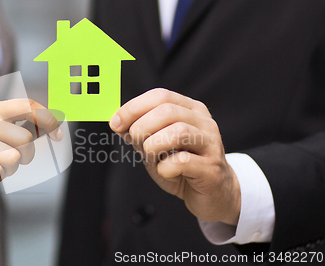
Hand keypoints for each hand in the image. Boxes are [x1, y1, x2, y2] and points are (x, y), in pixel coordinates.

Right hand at [0, 99, 61, 204]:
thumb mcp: (10, 137)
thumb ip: (32, 127)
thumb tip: (58, 119)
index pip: (28, 105)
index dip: (48, 120)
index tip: (57, 136)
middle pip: (25, 138)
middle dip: (26, 155)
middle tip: (12, 158)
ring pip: (13, 157)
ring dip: (10, 167)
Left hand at [109, 88, 240, 224]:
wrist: (214, 194)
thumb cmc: (183, 168)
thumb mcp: (157, 146)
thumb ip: (140, 133)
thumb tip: (117, 122)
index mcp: (190, 110)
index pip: (160, 96)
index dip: (133, 107)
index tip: (116, 123)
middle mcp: (204, 122)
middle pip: (167, 111)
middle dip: (142, 127)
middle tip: (136, 143)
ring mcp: (211, 144)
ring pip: (178, 132)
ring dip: (153, 146)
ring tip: (152, 157)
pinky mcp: (211, 168)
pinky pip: (182, 161)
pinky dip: (165, 168)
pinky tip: (166, 172)